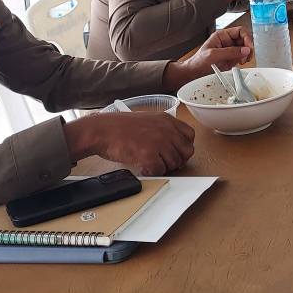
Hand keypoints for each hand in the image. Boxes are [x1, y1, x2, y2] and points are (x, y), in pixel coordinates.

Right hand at [63, 112, 194, 174]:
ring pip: (174, 163)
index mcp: (167, 119)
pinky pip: (160, 170)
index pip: (190, 135)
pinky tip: (143, 168)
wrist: (102, 130)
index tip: (175, 152)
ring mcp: (159, 141)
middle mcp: (166, 129)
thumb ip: (163, 129)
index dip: (184, 146)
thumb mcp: (148, 120)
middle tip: (163, 163)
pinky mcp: (148, 154)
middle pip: (186, 151)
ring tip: (149, 164)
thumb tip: (173, 147)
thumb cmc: (120, 127)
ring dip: (163, 167)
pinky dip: (153, 172)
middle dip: (177, 160)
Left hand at [169, 27, 252, 88]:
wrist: (194, 73)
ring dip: (246, 55)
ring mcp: (230, 50)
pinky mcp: (231, 58)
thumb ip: (230, 52)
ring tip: (243, 60)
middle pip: (244, 40)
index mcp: (222, 35)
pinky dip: (243, 60)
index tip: (249, 47)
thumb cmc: (199, 61)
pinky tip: (239, 63)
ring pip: (245, 49)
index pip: (240, 31)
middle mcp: (227, 41)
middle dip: (248, 47)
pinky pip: (242, 57)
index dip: (247, 37)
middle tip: (247, 56)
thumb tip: (245, 50)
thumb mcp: (214, 55)